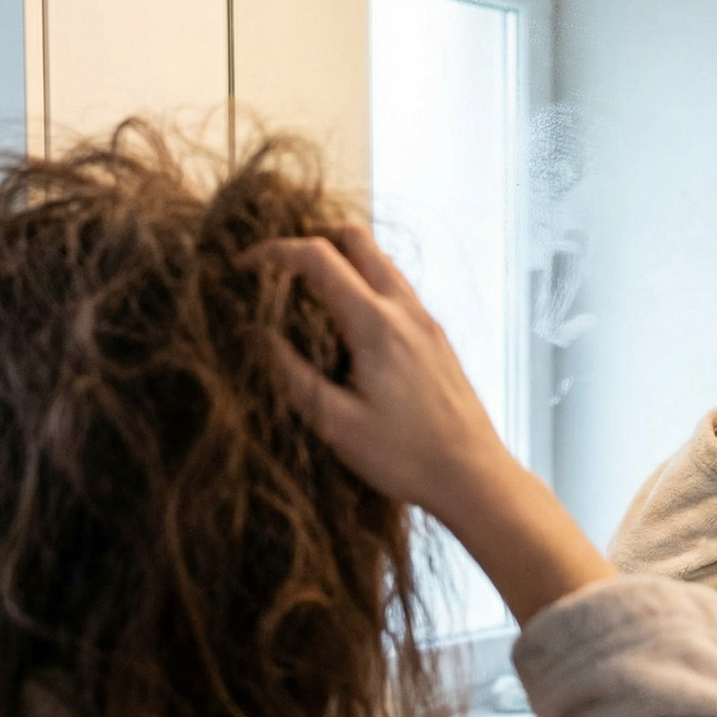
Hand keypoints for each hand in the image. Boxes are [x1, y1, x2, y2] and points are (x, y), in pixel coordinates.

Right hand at [240, 224, 508, 525]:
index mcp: (376, 324)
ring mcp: (428, 323)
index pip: (318, 257)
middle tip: (280, 271)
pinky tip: (351, 328)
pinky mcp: (438, 340)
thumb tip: (254, 334)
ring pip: (382, 263)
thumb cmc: (405, 457)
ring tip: (310, 296)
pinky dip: (368, 287)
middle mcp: (406, 311)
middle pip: (358, 239)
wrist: (474, 476)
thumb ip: (291, 374)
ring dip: (344, 263)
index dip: (273, 252)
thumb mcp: (336, 423)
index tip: (242, 266)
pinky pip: (398, 292)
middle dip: (312, 241)